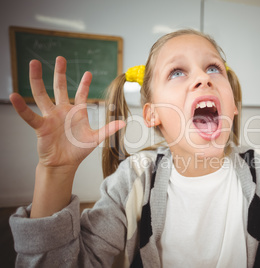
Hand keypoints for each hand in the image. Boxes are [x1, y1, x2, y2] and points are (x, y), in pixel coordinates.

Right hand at [10, 56, 124, 170]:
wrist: (64, 164)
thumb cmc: (78, 150)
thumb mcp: (95, 139)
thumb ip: (108, 129)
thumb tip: (124, 123)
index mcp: (77, 112)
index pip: (81, 94)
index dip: (85, 84)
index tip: (88, 73)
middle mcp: (62, 111)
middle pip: (60, 87)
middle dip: (60, 73)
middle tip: (60, 58)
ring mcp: (51, 117)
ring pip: (41, 95)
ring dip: (37, 79)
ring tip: (33, 64)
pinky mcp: (41, 126)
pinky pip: (29, 115)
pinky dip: (21, 107)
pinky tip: (14, 96)